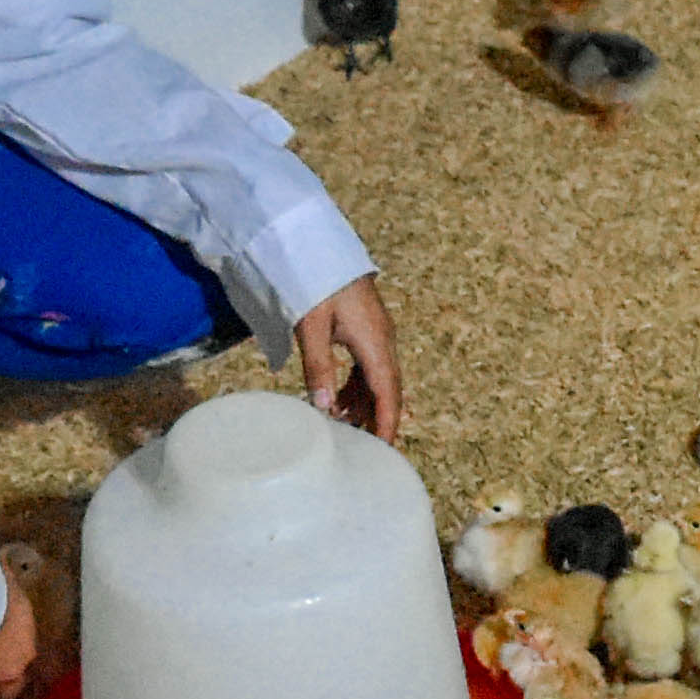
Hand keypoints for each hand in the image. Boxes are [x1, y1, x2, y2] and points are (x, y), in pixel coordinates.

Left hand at [296, 275, 408, 439]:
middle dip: (377, 419)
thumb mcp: (312, 325)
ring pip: (377, 380)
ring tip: (341, 426)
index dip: (386, 424)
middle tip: (363, 449)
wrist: (319, 247)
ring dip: (363, 404)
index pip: (388, 393)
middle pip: (387, 390)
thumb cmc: (316, 282)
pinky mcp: (366, 330)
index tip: (384, 451)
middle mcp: (383, 341)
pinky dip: (356, 388)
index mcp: (375, 342)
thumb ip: (318, 366)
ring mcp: (377, 335)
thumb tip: (324, 408)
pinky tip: (337, 399)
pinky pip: (368, 367)